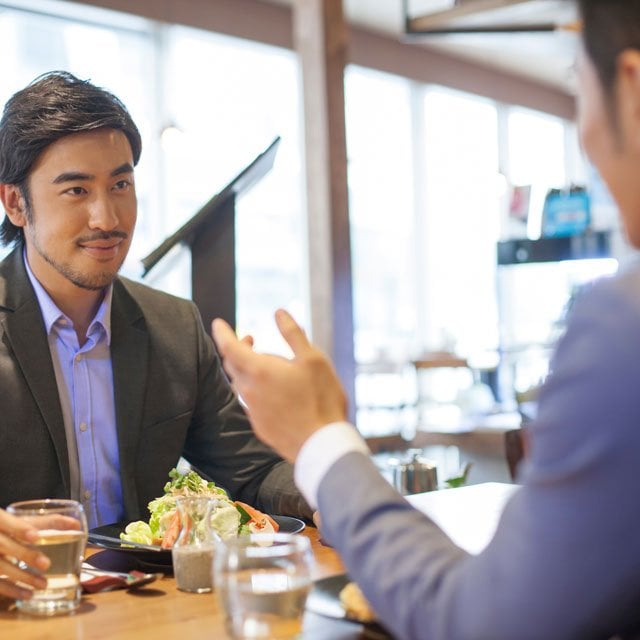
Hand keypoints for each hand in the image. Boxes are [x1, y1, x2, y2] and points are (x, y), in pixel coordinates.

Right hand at [0, 509, 49, 599]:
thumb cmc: (10, 530)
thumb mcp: (23, 521)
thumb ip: (47, 522)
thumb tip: (75, 525)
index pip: (6, 521)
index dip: (20, 529)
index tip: (36, 536)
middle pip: (4, 545)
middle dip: (25, 554)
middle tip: (46, 564)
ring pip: (1, 567)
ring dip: (22, 576)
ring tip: (43, 584)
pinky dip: (12, 590)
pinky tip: (28, 594)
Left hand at [212, 309, 347, 462]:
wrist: (322, 445)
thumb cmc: (321, 398)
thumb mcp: (313, 359)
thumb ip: (293, 334)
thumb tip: (279, 312)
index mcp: (259, 370)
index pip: (228, 346)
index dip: (221, 333)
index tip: (217, 323)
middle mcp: (249, 390)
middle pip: (232, 365)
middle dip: (237, 348)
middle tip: (251, 338)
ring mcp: (253, 411)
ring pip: (241, 384)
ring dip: (246, 369)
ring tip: (267, 364)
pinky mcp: (260, 427)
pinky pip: (250, 402)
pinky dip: (255, 389)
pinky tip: (275, 391)